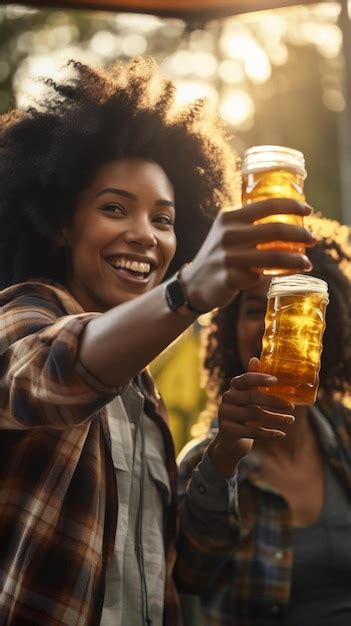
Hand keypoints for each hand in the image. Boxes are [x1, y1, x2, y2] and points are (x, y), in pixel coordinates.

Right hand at [181, 198, 314, 311]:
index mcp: (229, 218)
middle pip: (275, 230)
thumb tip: (289, 220)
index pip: (267, 205)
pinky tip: (284, 279)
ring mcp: (227, 257)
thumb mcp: (228, 232)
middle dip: (300, 235)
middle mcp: (228, 234)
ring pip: (273, 257)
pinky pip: (262, 278)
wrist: (193, 284)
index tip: (309, 210)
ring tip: (307, 264)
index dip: (292, 205)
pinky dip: (277, 278)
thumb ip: (250, 224)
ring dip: (295, 261)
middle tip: (313, 240)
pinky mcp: (229, 278)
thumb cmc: (220, 256)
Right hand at [209, 358, 294, 476]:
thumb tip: (256, 358)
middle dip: (274, 401)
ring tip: (290, 420)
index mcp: (234, 386)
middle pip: (252, 397)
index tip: (276, 381)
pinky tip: (281, 434)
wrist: (230, 439)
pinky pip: (251, 431)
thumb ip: (253, 380)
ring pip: (253, 415)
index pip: (246, 379)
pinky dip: (268, 434)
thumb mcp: (249, 396)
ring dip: (275, 418)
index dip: (259, 379)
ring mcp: (225, 414)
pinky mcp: (227, 430)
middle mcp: (227, 398)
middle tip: (291, 406)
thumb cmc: (245, 412)